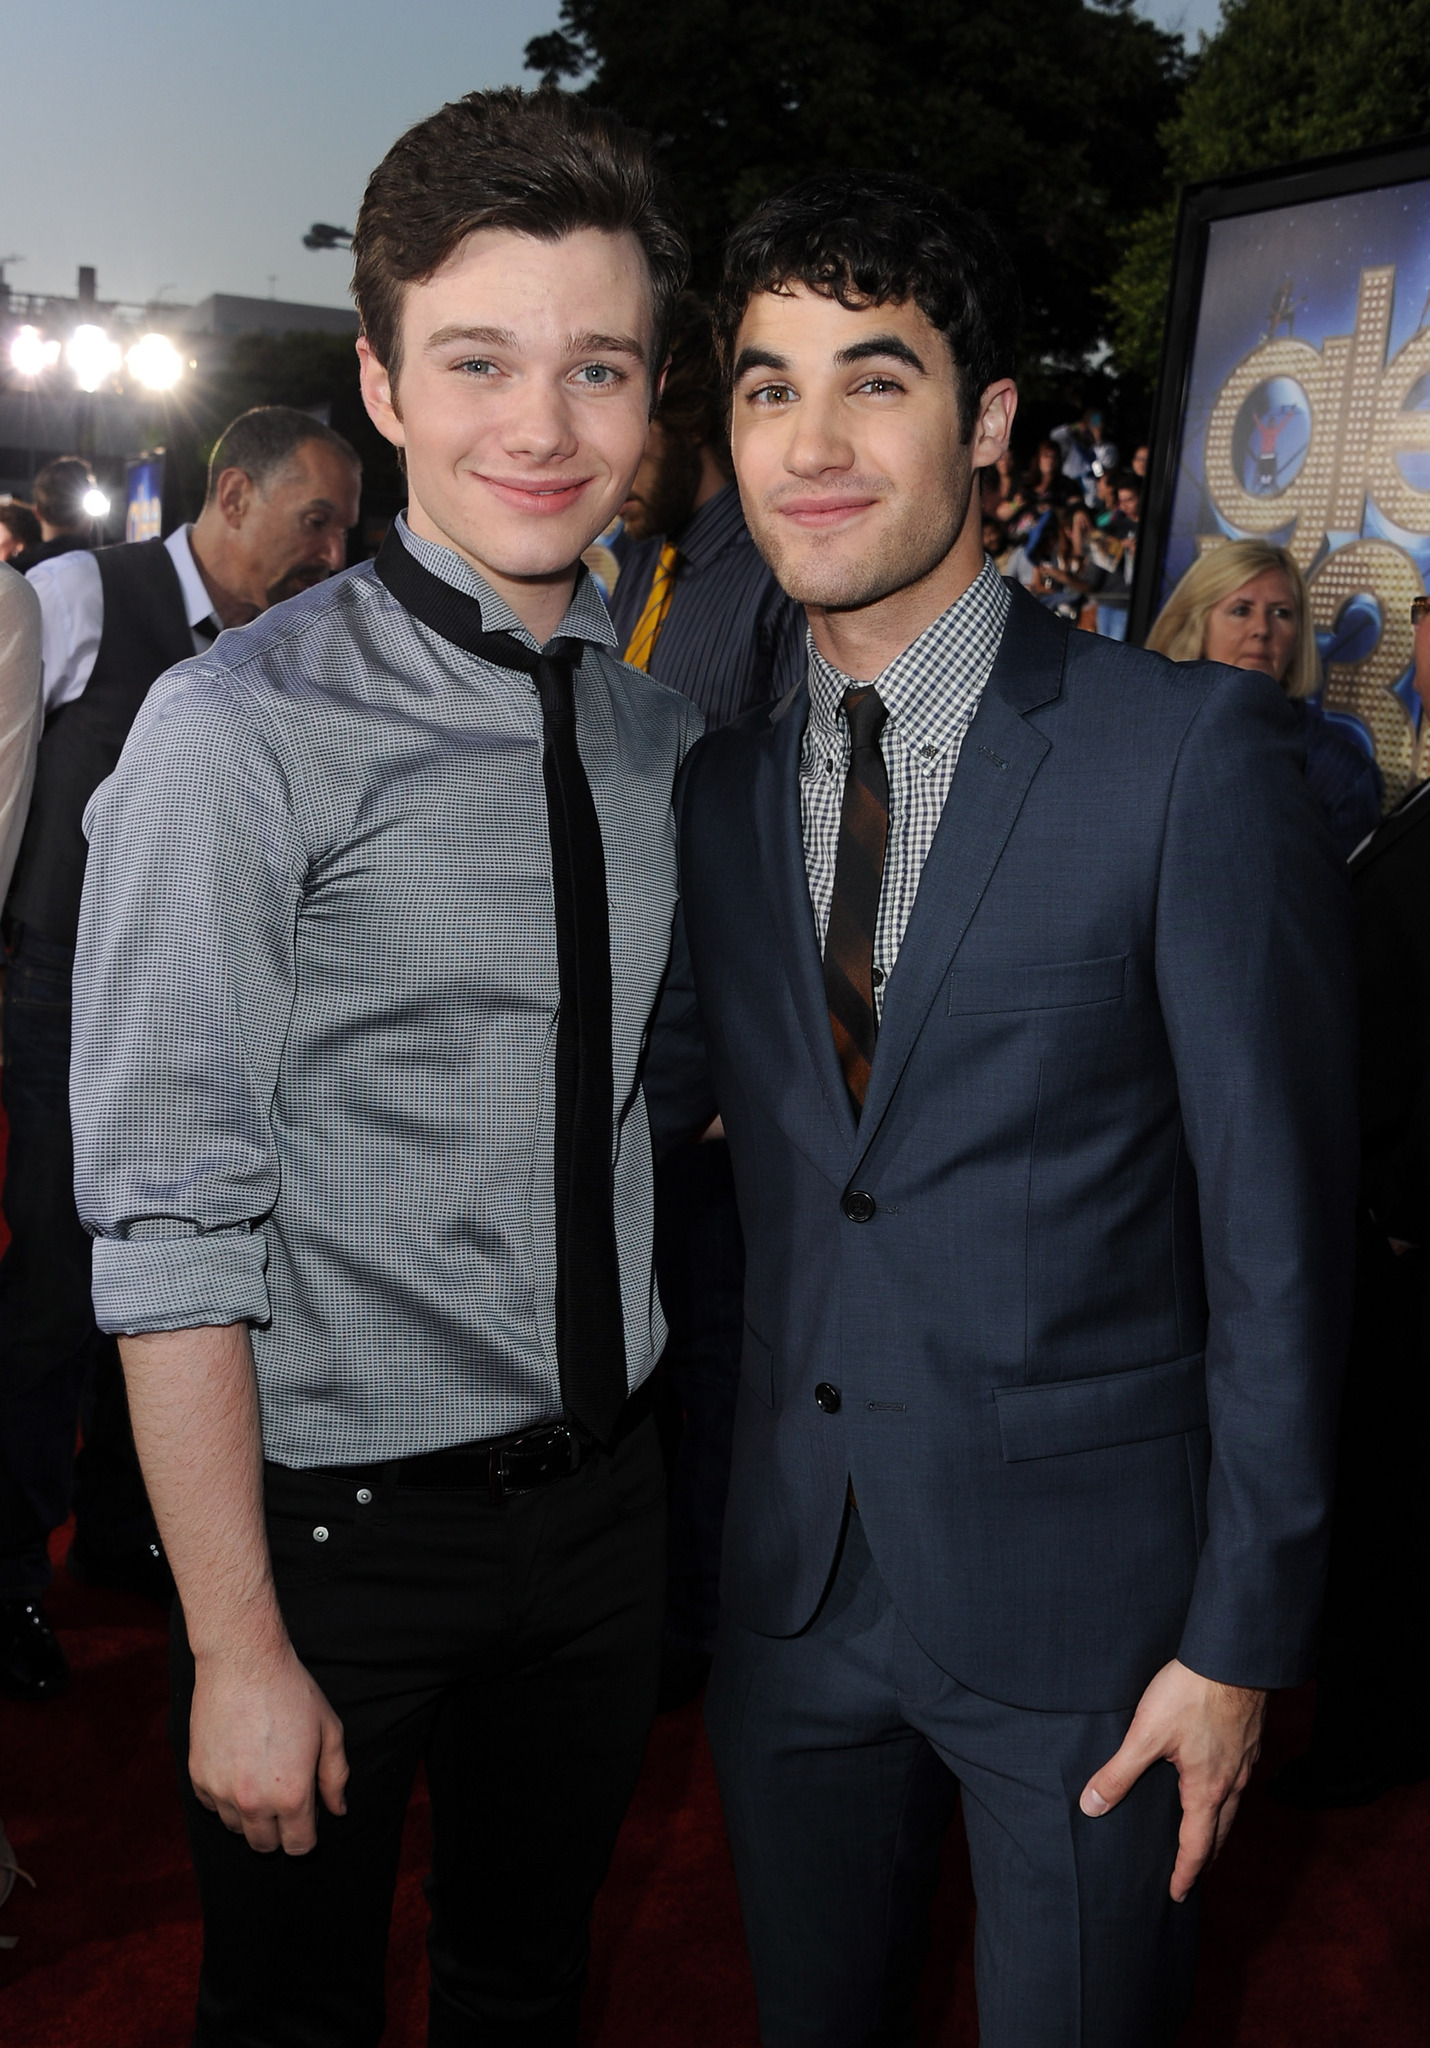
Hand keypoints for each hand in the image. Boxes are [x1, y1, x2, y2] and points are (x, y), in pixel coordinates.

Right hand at [189, 1640, 348, 1854]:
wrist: (244, 1664)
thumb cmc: (292, 1694)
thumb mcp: (328, 1730)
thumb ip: (335, 1776)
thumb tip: (337, 1810)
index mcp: (292, 1795)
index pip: (298, 1846)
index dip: (306, 1836)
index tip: (307, 1819)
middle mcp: (253, 1802)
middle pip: (264, 1846)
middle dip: (278, 1832)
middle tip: (285, 1799)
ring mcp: (221, 1792)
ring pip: (236, 1828)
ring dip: (250, 1815)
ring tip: (262, 1778)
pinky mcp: (198, 1777)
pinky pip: (212, 1807)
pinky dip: (224, 1798)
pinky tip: (238, 1769)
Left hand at [1079, 1658, 1265, 1901]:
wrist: (1232, 1657)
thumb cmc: (1191, 1694)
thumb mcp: (1146, 1734)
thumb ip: (1119, 1773)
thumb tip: (1091, 1807)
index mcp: (1207, 1790)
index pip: (1197, 1846)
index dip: (1185, 1873)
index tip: (1176, 1895)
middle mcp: (1232, 1783)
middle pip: (1220, 1833)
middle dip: (1204, 1856)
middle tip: (1190, 1874)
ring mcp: (1244, 1762)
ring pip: (1231, 1808)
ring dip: (1216, 1828)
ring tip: (1203, 1835)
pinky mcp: (1248, 1741)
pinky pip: (1237, 1782)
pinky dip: (1225, 1798)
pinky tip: (1215, 1784)